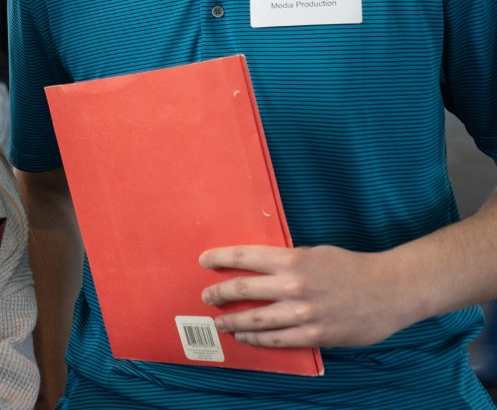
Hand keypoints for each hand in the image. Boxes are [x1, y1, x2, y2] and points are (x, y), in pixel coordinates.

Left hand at [198, 243, 413, 348]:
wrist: (390, 290)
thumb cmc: (351, 268)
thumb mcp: (315, 253)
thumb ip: (287, 261)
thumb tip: (259, 267)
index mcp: (293, 259)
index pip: (245, 256)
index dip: (220, 258)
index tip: (203, 260)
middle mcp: (294, 285)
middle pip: (243, 289)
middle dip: (219, 293)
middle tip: (206, 297)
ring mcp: (303, 312)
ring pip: (255, 319)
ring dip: (232, 322)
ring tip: (219, 322)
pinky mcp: (316, 334)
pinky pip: (277, 339)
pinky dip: (256, 339)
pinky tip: (246, 338)